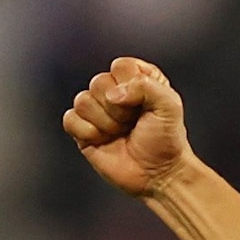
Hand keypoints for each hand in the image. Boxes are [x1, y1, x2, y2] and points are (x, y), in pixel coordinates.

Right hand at [62, 57, 196, 199]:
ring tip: (120, 133)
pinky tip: (103, 140)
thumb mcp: (169, 105)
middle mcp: (114, 90)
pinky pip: (70, 119)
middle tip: (132, 123)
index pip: (120, 66)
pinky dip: (87, 132)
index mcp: (136, 77)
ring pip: (82, 100)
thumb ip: (146, 86)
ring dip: (105, 122)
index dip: (130, 86)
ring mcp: (97, 110)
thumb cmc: (166, 139)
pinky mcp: (82, 130)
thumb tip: (112, 95)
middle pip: (99, 82)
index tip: (145, 105)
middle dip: (118, 109)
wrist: (158, 174)